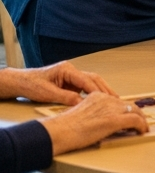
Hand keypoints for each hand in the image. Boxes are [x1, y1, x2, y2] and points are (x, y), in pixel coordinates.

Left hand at [0, 62, 117, 103]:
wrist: (21, 82)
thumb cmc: (32, 85)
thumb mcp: (48, 93)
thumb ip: (66, 97)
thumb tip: (82, 103)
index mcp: (66, 69)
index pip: (86, 80)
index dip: (97, 90)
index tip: (105, 99)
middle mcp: (71, 70)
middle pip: (93, 78)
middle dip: (105, 88)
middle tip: (115, 99)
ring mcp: (72, 75)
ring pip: (92, 81)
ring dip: (101, 90)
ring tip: (112, 99)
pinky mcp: (70, 82)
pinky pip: (85, 86)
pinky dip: (93, 92)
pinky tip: (99, 100)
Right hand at [39, 92, 148, 155]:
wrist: (59, 131)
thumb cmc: (64, 128)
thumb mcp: (82, 114)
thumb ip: (95, 114)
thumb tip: (103, 123)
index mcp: (97, 96)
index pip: (118, 101)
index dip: (126, 110)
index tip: (130, 117)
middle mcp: (106, 99)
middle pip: (129, 105)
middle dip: (137, 114)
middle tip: (140, 124)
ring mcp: (111, 109)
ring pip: (135, 111)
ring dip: (141, 121)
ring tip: (142, 128)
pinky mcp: (114, 120)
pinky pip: (136, 121)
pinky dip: (142, 126)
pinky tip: (142, 131)